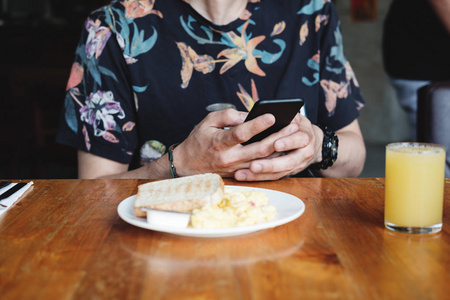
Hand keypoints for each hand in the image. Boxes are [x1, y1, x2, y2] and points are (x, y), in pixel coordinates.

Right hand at [173, 108, 298, 177]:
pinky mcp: (239, 174)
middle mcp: (229, 158)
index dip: (257, 125)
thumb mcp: (207, 122)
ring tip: (292, 135)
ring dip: (279, 148)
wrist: (187, 166)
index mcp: (220, 143)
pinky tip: (283, 149)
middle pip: (259, 149)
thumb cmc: (198, 141)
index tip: (271, 116)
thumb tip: (246, 114)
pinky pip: (260, 168)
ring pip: (263, 161)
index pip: (241, 133)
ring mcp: (236, 168)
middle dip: (278, 137)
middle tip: (292, 126)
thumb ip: (226, 115)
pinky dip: (273, 159)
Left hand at [234, 114, 322, 180]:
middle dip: (271, 164)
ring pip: (279, 173)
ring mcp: (297, 165)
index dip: (288, 142)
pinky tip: (243, 176)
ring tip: (242, 174)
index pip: (299, 139)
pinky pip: (273, 177)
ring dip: (260, 174)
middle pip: (289, 162)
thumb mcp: (293, 116)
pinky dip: (258, 177)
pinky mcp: (289, 173)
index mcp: (306, 135)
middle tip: (253, 165)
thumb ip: (283, 116)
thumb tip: (264, 115)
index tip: (276, 144)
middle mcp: (305, 153)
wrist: (312, 141)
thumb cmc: (296, 124)